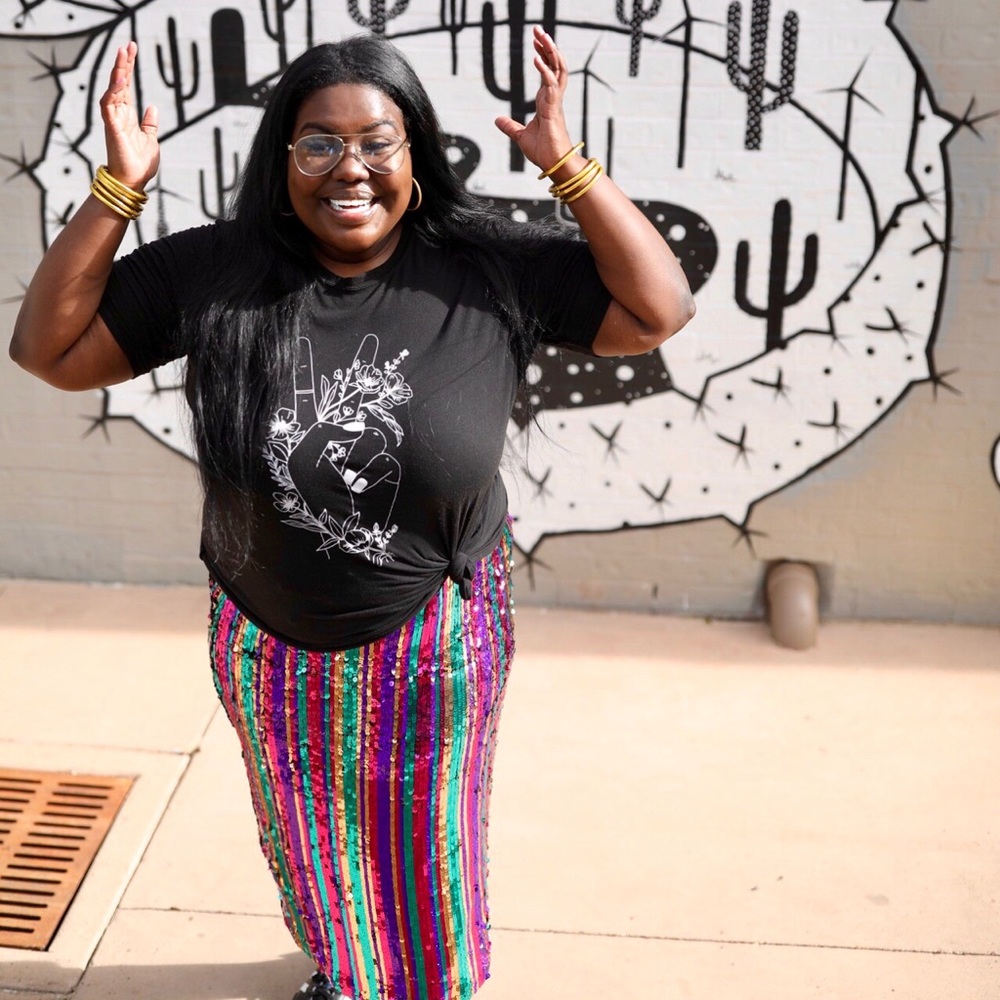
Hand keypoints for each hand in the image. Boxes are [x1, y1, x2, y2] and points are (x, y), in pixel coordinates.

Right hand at [99, 41, 159, 190]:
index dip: (129, 68)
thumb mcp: (150, 139)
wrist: (134, 182)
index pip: (127, 87)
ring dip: (118, 71)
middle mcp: (119, 114)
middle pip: (119, 83)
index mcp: (128, 116)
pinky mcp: (111, 127)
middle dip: (123, 63)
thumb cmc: (140, 164)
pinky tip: (121, 78)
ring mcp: (114, 120)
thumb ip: (150, 123)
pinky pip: (109, 104)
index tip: (132, 50)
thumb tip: (153, 107)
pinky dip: (114, 91)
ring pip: (113, 89)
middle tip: (128, 44)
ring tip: (123, 53)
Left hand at [494, 27, 573, 172]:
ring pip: (558, 70)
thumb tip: (496, 120)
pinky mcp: (554, 110)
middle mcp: (553, 98)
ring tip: (542, 36)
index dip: (543, 55)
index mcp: (547, 102)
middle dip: (547, 46)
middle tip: (538, 29)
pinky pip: (550, 85)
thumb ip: (509, 126)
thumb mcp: (520, 136)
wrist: (553, 165)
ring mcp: (555, 103)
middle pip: (555, 65)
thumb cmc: (543, 152)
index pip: (547, 72)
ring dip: (550, 52)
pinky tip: (536, 59)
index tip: (535, 42)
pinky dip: (544, 71)